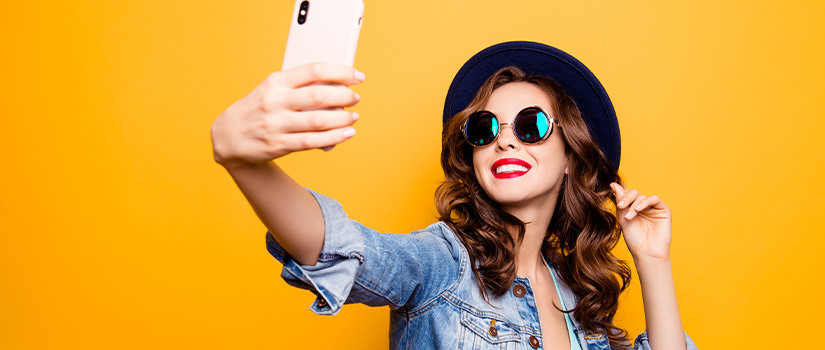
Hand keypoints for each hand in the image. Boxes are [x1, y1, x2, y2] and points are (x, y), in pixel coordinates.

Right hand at [211, 62, 364, 168]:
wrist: (228, 136)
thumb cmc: (259, 108)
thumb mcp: (272, 89)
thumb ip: (300, 87)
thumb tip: (338, 87)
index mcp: (276, 81)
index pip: (314, 70)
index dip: (341, 72)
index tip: (358, 76)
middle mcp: (275, 101)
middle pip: (318, 96)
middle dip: (344, 96)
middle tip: (355, 98)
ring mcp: (276, 124)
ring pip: (318, 121)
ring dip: (342, 119)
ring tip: (353, 117)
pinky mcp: (278, 145)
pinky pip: (312, 141)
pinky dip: (334, 137)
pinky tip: (347, 133)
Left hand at [611, 182, 672, 260]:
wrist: (646, 252)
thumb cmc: (634, 238)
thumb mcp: (623, 218)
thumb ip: (620, 202)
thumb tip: (613, 184)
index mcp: (632, 208)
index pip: (626, 195)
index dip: (620, 192)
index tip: (611, 187)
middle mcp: (643, 207)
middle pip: (634, 193)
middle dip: (626, 198)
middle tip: (620, 206)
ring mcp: (653, 208)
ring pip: (642, 197)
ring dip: (634, 204)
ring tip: (629, 216)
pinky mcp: (663, 210)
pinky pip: (654, 199)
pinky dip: (645, 202)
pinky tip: (638, 209)